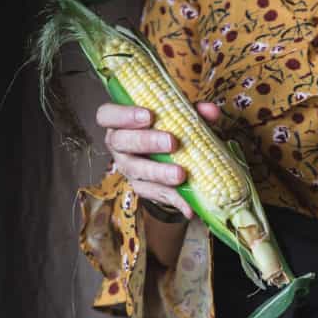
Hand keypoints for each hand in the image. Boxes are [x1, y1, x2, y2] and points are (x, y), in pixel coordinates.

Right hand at [96, 100, 220, 219]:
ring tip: (180, 174)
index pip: (107, 115)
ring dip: (159, 173)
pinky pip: (156, 195)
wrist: (168, 158)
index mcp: (120, 122)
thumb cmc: (167, 128)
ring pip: (137, 171)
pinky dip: (175, 200)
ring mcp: (129, 169)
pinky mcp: (143, 189)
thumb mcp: (179, 116)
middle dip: (146, 141)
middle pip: (122, 142)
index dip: (123, 115)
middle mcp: (119, 146)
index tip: (148, 115)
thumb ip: (192, 112)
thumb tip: (211, 111)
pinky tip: (189, 205)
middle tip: (172, 142)